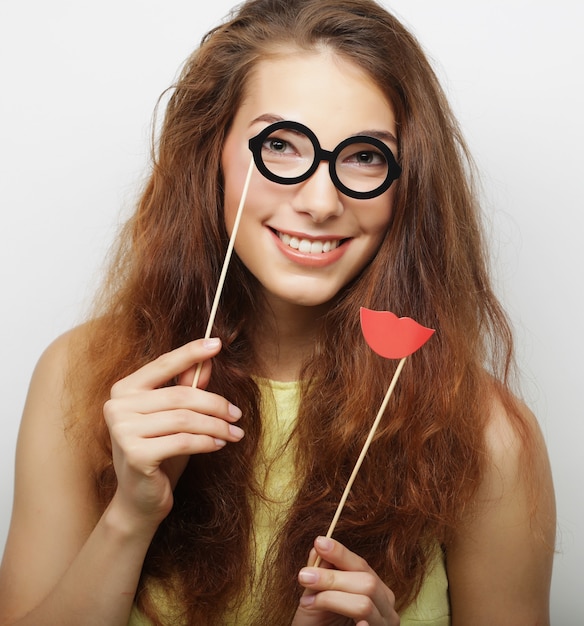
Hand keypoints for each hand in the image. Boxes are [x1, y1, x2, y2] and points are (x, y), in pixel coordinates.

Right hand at [103, 338, 243, 528]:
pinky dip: (206, 442)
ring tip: (234, 432)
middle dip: (215, 404)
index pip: (163, 364)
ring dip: (216, 425)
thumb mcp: (175, 417)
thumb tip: (208, 361)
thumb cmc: (160, 452)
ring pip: (185, 419)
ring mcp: (123, 430)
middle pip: (180, 395)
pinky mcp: (135, 454)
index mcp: (124, 389)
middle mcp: (118, 406)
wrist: (140, 500)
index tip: (216, 343)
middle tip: (237, 414)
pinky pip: (183, 441)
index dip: (191, 352)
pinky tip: (219, 444)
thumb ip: (187, 388)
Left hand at [292, 537, 399, 625]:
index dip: (340, 553)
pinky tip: (352, 623)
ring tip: (308, 601)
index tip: (319, 542)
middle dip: (332, 578)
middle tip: (304, 576)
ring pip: (364, 604)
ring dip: (332, 598)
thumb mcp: (318, 594)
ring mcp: (384, 625)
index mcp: (375, 588)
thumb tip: (318, 546)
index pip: (361, 565)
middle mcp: (385, 606)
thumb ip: (322, 570)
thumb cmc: (321, 623)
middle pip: (366, 582)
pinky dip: (359, 624)